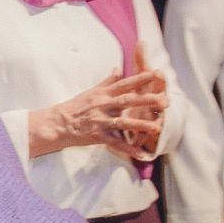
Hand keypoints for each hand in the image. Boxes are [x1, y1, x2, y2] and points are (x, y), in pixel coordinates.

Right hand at [27, 70, 165, 158]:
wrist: (58, 123)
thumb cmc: (76, 106)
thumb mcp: (92, 91)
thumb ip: (108, 81)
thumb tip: (118, 68)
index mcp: (104, 94)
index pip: (125, 84)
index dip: (140, 79)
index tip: (155, 74)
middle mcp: (103, 106)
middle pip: (128, 102)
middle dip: (147, 101)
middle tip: (165, 101)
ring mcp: (101, 121)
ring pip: (124, 123)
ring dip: (141, 125)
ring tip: (158, 127)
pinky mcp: (98, 136)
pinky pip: (115, 144)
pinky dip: (128, 149)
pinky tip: (141, 154)